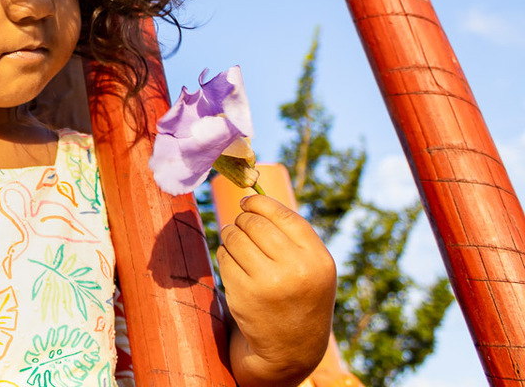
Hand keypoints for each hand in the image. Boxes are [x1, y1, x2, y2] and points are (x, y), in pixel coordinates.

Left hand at [218, 194, 336, 386]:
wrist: (291, 347)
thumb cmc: (300, 295)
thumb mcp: (313, 266)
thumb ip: (292, 234)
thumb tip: (252, 196)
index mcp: (318, 259)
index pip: (282, 214)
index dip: (258, 202)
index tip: (246, 201)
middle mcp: (296, 269)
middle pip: (254, 223)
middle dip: (242, 220)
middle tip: (241, 226)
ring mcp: (268, 282)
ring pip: (235, 236)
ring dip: (230, 235)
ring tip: (237, 244)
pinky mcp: (243, 293)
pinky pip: (224, 257)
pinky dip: (225, 256)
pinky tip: (235, 266)